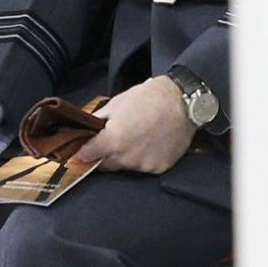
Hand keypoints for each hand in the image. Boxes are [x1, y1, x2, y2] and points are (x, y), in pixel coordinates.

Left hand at [73, 74, 195, 174]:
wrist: (183, 102)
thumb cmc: (149, 99)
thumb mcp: (116, 104)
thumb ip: (98, 121)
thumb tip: (86, 130)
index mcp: (114, 140)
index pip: (87, 155)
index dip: (84, 152)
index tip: (84, 150)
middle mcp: (128, 156)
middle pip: (105, 164)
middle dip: (104, 155)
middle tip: (113, 141)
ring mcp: (145, 164)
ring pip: (125, 166)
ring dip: (125, 157)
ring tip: (137, 138)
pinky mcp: (160, 167)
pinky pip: (144, 167)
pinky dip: (143, 159)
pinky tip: (150, 143)